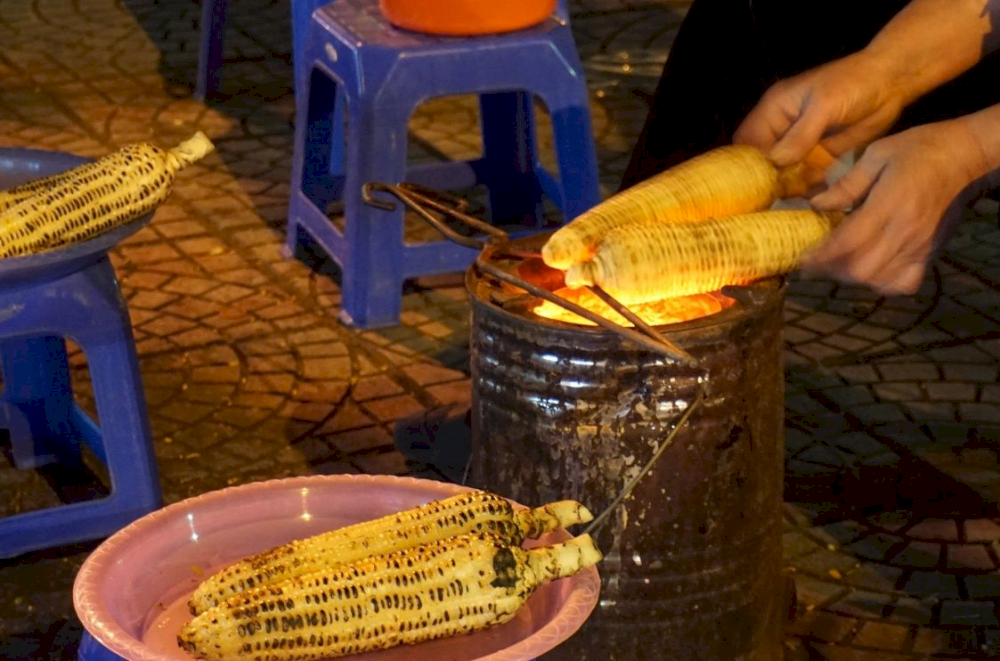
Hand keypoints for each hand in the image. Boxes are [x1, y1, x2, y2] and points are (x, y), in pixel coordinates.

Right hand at [734, 51, 907, 189]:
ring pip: (784, 172)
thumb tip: (776, 162)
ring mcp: (802, 144)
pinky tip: (815, 197)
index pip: (748, 140)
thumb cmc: (853, 83)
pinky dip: (808, 188)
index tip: (754, 181)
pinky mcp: (821, 155)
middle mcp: (783, 128)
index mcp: (775, 110)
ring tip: (797, 197)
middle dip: (767, 177)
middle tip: (775, 195)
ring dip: (788, 185)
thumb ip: (800, 135)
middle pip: (763, 160)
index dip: (748, 161)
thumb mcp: (824, 106)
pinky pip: (807, 177)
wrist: (891, 83)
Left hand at [804, 118, 988, 294]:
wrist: (968, 158)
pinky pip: (902, 283)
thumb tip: (816, 205)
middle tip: (815, 261)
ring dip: (852, 276)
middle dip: (831, 269)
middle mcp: (906, 231)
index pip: (848, 242)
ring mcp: (920, 246)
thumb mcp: (878, 154)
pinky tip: (870, 268)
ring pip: (878, 280)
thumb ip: (846, 184)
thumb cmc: (920, 150)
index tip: (801, 258)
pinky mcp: (930, 254)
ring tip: (838, 263)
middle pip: (860, 269)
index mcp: (890, 204)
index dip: (820, 256)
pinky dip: (881, 282)